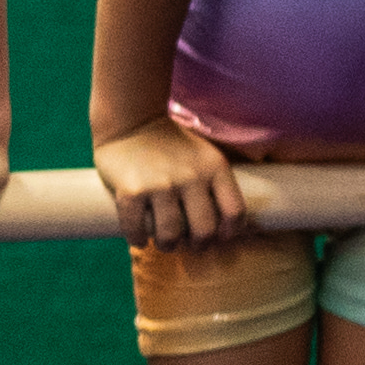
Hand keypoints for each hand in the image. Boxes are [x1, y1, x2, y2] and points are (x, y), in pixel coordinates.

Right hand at [91, 116, 242, 247]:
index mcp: (214, 168)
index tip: (218, 236)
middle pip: (204, 231)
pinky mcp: (132, 191)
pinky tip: (139, 237)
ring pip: (170, 236)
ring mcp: (160, 185)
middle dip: (197, 245)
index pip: (234, 213)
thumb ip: (215, 184)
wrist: (130, 118)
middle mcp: (191, 177)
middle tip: (187, 243)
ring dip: (167, 245)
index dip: (229, 233)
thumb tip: (224, 227)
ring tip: (163, 242)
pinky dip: (138, 238)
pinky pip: (136, 229)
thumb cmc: (170, 144)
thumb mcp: (204, 155)